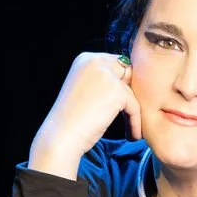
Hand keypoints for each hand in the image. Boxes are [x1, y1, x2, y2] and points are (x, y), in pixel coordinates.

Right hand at [29, 52, 142, 176]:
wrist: (61, 137)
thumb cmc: (71, 121)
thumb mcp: (84, 91)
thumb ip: (101, 83)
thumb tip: (128, 84)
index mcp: (85, 59)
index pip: (116, 64)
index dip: (121, 86)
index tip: (121, 108)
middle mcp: (95, 61)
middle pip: (128, 74)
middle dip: (130, 96)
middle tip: (129, 117)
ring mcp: (106, 75)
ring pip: (132, 92)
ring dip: (133, 112)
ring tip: (130, 131)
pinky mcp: (116, 91)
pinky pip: (135, 106)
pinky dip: (135, 123)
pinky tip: (131, 136)